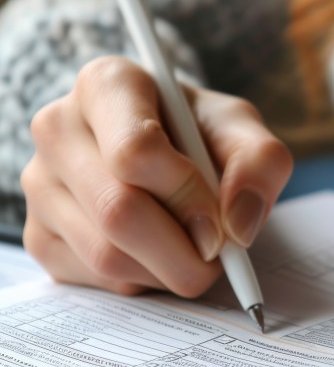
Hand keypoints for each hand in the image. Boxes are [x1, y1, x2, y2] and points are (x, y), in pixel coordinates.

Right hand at [22, 56, 291, 296]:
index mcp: (107, 84)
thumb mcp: (243, 132)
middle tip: (218, 256)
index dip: (186, 197)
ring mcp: (41, 184)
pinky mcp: (39, 234)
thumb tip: (238, 227)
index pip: (135, 152)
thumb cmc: (203, 135)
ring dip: (168, 271)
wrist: (171, 152)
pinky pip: (96, 280)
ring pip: (106, 254)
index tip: (220, 224)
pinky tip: (160, 256)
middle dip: (183, 250)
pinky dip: (144, 282)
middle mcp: (58, 128)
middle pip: (119, 211)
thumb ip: (260, 163)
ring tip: (195, 252)